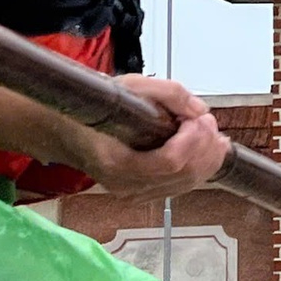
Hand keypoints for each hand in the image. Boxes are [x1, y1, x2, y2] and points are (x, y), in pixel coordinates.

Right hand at [75, 76, 230, 194]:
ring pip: (186, 184)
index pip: (170, 162)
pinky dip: (200, 167)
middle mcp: (126, 185)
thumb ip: (168, 93)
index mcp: (117, 162)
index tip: (198, 118)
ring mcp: (135, 193)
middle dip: (205, 146)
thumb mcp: (129, 86)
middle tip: (208, 122)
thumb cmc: (96, 107)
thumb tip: (199, 111)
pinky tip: (207, 149)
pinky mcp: (143, 193)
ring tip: (212, 133)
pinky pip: (180, 186)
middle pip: (183, 175)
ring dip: (207, 157)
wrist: (68, 130)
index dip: (193, 140)